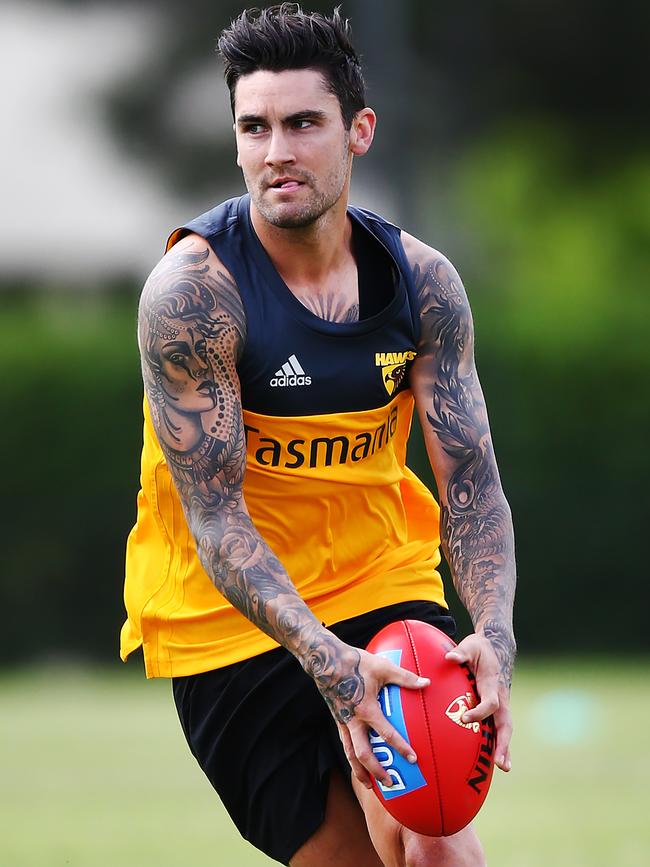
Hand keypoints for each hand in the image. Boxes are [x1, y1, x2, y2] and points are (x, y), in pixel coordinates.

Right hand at [332, 647, 429, 789]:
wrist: (325, 659)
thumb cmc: (356, 662)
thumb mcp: (382, 667)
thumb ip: (405, 677)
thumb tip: (426, 682)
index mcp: (366, 710)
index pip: (386, 734)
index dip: (400, 747)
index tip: (412, 759)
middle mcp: (353, 720)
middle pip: (363, 754)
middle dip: (376, 771)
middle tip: (389, 783)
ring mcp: (343, 721)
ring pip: (350, 753)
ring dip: (359, 771)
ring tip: (368, 785)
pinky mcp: (337, 718)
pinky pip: (345, 742)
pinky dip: (351, 755)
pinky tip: (357, 760)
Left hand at [445, 633, 512, 771]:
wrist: (496, 648)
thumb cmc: (479, 648)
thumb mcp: (470, 646)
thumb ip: (461, 653)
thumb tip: (449, 657)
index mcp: (493, 684)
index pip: (490, 702)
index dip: (479, 712)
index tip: (464, 719)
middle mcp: (500, 697)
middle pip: (505, 723)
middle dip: (503, 743)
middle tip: (499, 762)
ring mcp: (501, 704)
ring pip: (504, 729)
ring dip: (505, 748)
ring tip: (503, 767)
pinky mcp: (496, 709)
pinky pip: (499, 728)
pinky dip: (500, 744)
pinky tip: (496, 761)